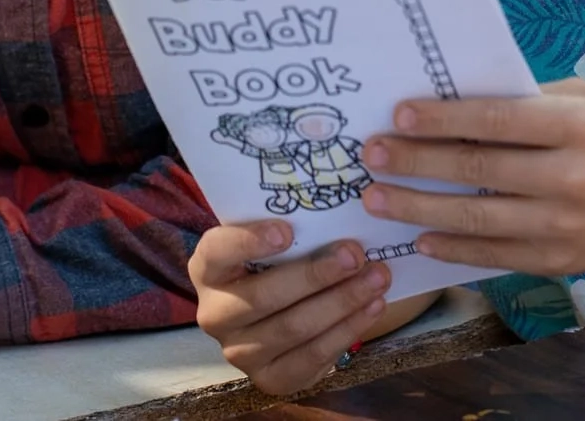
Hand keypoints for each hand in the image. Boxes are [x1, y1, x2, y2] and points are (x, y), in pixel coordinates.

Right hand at [190, 221, 390, 394]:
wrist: (274, 312)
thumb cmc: (274, 260)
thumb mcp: (266, 239)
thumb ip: (285, 226)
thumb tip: (334, 206)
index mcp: (207, 268)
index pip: (218, 252)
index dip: (249, 241)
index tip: (287, 230)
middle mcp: (215, 313)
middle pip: (264, 297)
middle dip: (315, 275)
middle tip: (355, 254)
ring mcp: (239, 352)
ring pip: (294, 328)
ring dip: (342, 302)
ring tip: (376, 277)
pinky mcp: (270, 378)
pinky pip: (312, 357)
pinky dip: (348, 330)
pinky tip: (373, 307)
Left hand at [360, 79, 584, 275]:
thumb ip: (527, 100)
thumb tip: (455, 97)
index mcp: (576, 125)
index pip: (496, 120)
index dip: (443, 118)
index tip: (398, 114)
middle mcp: (571, 177)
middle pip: (478, 169)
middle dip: (417, 162)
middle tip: (371, 154)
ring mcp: (567, 226)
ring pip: (479, 219)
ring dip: (421, 210)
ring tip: (377, 199)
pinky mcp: (564, 262)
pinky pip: (498, 256)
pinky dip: (456, 249)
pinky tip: (421, 239)